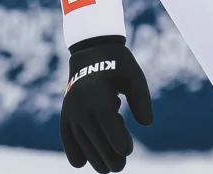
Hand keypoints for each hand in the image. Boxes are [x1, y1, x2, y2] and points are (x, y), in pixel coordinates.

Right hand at [59, 35, 153, 171]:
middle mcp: (81, 105)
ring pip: (81, 141)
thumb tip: (146, 124)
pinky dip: (72, 149)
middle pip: (94, 140)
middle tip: (120, 166)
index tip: (128, 151)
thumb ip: (142, 100)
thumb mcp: (135, 77)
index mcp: (98, 96)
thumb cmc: (119, 65)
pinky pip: (66, 135)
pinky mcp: (66, 112)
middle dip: (108, 157)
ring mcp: (71, 109)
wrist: (92, 50)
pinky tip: (81, 163)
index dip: (119, 143)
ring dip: (93, 157)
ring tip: (107, 168)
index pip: (108, 128)